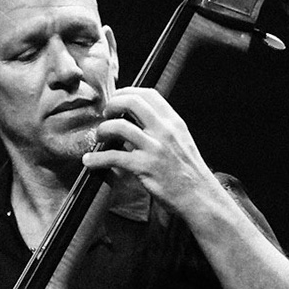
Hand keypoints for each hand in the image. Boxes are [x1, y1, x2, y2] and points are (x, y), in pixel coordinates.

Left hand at [81, 86, 217, 216]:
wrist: (199, 196)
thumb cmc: (188, 171)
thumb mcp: (180, 141)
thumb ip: (161, 128)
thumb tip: (135, 121)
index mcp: (173, 122)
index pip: (148, 94)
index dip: (127, 92)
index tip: (116, 99)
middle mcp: (165, 131)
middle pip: (131, 102)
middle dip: (112, 104)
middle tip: (105, 115)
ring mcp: (155, 148)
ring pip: (119, 127)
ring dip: (102, 130)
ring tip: (98, 137)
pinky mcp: (145, 167)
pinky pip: (113, 157)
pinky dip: (96, 159)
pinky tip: (89, 161)